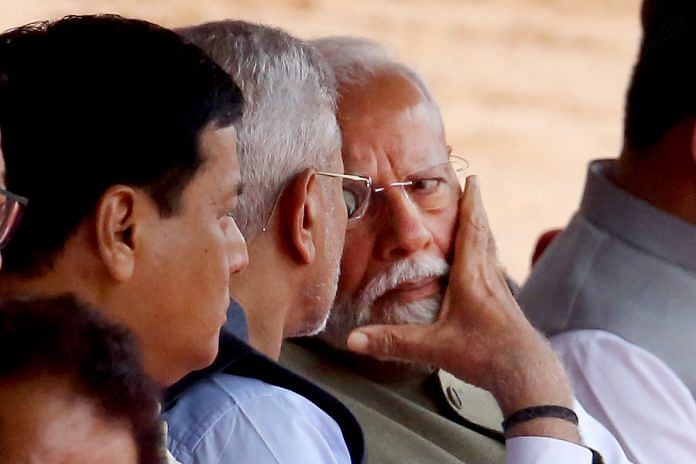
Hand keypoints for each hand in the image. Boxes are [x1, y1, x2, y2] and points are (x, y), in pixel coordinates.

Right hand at [347, 176, 579, 440]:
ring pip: (492, 251)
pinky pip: (495, 269)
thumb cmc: (485, 355)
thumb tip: (354, 339)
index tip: (472, 179)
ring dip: (483, 229)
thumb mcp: (434, 348)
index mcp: (472, 277)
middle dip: (477, 208)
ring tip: (478, 217)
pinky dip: (488, 254)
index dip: (471, 203)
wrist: (528, 374)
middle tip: (475, 186)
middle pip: (483, 234)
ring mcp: (501, 291)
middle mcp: (489, 278)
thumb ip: (393, 342)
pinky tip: (486, 266)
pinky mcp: (507, 306)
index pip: (471, 231)